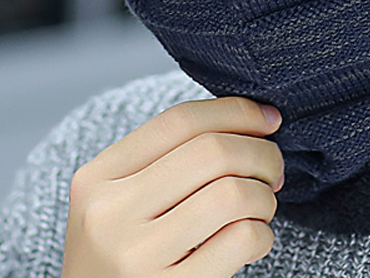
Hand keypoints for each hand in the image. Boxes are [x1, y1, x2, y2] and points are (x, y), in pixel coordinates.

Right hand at [61, 96, 283, 277]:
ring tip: (261, 205)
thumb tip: (249, 119)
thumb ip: (164, 161)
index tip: (267, 118)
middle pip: (211, 152)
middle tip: (272, 168)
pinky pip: (239, 241)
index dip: (234, 111)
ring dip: (263, 195)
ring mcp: (137, 257)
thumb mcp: (118, 201)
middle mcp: (110, 214)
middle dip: (260, 153)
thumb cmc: (122, 255)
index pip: (179, 121)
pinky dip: (261, 234)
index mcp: (97, 178)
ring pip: (231, 194)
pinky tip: (254, 239)